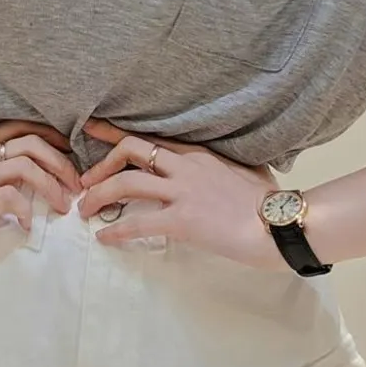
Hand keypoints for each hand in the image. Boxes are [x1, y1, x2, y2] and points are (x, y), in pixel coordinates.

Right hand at [0, 121, 80, 257]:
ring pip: (29, 167)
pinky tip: (28, 228)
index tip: (66, 153)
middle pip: (32, 142)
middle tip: (75, 183)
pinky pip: (13, 201)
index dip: (49, 137)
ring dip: (53, 186)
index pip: (18, 127)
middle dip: (62, 161)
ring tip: (63, 207)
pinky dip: (28, 214)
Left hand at [76, 117, 290, 271]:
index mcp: (198, 154)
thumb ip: (225, 167)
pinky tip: (104, 237)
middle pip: (131, 150)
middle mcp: (185, 166)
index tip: (92, 129)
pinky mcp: (183, 219)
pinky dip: (116, 229)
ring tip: (85, 210)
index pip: (151, 137)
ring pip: (127, 183)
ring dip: (100, 194)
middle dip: (101, 164)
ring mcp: (183, 191)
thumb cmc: (269, 202)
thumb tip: (224, 171)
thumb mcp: (245, 171)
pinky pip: (139, 223)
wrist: (280, 223)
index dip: (117, 133)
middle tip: (84, 181)